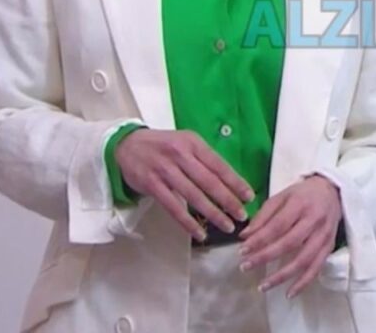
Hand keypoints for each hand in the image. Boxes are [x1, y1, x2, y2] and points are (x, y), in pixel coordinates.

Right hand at [112, 129, 254, 240]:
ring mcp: (165, 170)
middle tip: (242, 216)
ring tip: (227, 225)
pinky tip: (200, 232)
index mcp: (193, 143)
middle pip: (209, 181)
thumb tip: (230, 181)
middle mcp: (180, 154)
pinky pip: (173, 207)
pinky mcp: (152, 184)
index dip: (236, 182)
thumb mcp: (185, 143)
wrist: (126, 145)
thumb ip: (204, 159)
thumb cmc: (163, 146)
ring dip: (212, 213)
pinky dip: (188, 222)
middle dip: (228, 200)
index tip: (249, 197)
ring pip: (193, 195)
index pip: (219, 165)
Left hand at [238, 175, 342, 297]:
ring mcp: (323, 235)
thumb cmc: (303, 195)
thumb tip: (245, 236)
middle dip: (265, 257)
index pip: (277, 225)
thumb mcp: (281, 197)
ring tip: (263, 286)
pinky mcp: (329, 246)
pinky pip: (317, 268)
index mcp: (300, 204)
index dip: (259, 240)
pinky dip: (304, 282)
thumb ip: (263, 216)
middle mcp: (314, 220)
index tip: (242, 250)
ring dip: (282, 275)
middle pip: (289, 243)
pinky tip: (289, 293)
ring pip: (304, 259)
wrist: (332, 192)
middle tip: (245, 266)